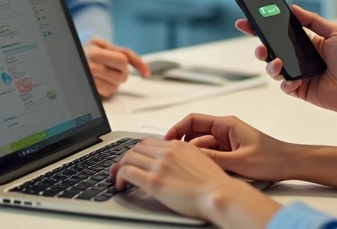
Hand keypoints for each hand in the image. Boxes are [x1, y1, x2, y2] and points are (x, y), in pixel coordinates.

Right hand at [84, 38, 149, 97]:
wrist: (71, 59)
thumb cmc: (92, 51)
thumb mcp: (106, 45)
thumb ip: (128, 54)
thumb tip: (146, 72)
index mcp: (94, 51)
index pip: (123, 61)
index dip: (128, 64)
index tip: (132, 68)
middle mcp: (88, 65)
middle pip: (121, 76)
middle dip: (121, 73)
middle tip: (112, 68)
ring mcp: (87, 79)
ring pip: (115, 87)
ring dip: (115, 82)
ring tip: (104, 74)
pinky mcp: (89, 90)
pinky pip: (108, 93)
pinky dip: (108, 89)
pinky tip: (100, 81)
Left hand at [111, 138, 267, 222]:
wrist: (219, 194)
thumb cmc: (214, 184)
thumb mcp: (200, 161)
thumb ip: (185, 158)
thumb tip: (176, 165)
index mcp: (179, 145)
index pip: (149, 142)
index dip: (137, 151)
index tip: (133, 159)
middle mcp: (167, 151)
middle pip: (136, 148)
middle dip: (125, 158)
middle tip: (120, 168)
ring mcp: (160, 165)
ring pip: (128, 157)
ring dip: (118, 167)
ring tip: (116, 177)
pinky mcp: (154, 181)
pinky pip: (127, 172)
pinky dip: (118, 177)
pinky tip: (120, 185)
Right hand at [165, 113, 291, 181]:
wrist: (290, 164)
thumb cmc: (272, 158)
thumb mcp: (239, 161)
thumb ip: (213, 158)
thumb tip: (191, 156)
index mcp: (227, 124)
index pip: (193, 120)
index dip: (177, 129)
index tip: (166, 140)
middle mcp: (225, 129)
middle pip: (195, 133)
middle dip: (183, 145)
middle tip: (173, 158)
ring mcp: (227, 141)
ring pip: (202, 145)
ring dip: (195, 154)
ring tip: (187, 166)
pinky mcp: (231, 151)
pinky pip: (211, 153)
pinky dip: (205, 160)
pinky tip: (202, 170)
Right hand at [237, 5, 336, 127]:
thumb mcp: (336, 33)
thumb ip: (313, 20)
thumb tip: (294, 8)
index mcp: (306, 41)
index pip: (279, 31)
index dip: (261, 27)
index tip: (247, 21)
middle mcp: (299, 57)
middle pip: (271, 50)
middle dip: (259, 47)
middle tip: (259, 46)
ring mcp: (298, 73)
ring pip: (273, 68)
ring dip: (270, 65)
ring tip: (277, 63)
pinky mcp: (299, 89)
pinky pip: (284, 86)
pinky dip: (285, 83)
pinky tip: (293, 81)